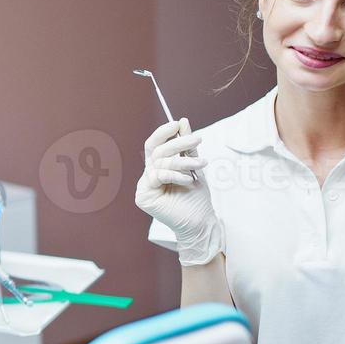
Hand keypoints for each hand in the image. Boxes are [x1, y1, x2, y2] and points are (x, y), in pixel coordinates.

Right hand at [134, 118, 221, 265]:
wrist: (200, 222)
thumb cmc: (196, 197)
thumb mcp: (193, 165)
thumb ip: (186, 146)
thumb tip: (182, 121)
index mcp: (157, 167)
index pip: (155, 145)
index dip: (163, 133)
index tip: (178, 124)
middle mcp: (149, 175)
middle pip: (158, 150)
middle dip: (179, 143)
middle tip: (198, 139)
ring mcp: (145, 186)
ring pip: (160, 162)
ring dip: (183, 161)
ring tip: (200, 164)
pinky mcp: (144, 197)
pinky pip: (157, 176)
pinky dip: (175, 175)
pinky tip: (188, 180)